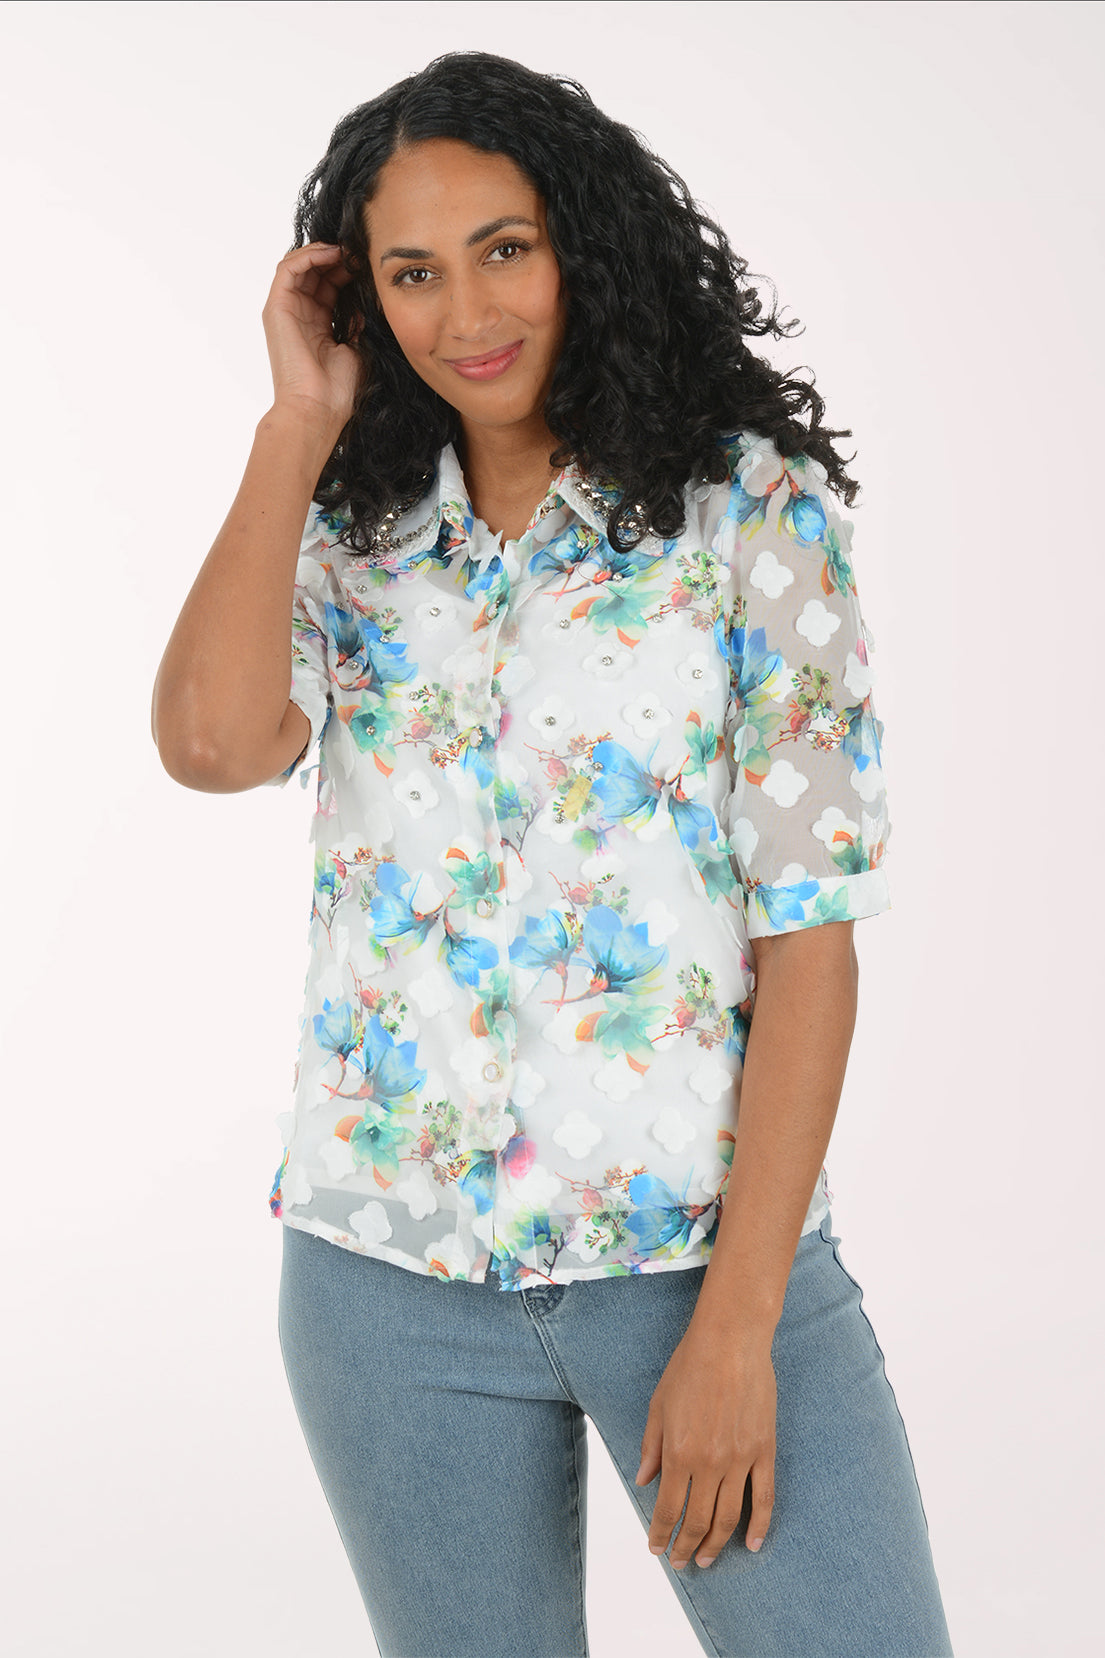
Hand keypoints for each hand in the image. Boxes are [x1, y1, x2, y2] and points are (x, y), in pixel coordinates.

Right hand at [261, 242, 366, 433]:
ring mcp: (286, 309)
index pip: (331, 285)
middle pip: (316, 271)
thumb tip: (368, 300)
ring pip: (301, 264)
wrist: (318, 407)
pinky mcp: (276, 307)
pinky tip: (333, 253)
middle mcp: (300, 314)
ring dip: (324, 251)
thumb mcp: (357, 347)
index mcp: (318, 324)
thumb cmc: (338, 389)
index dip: (349, 270)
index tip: (370, 262)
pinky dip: (309, 255)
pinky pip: (288, 268)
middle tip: (361, 248)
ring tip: (348, 247)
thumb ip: (359, 321)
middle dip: (338, 257)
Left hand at [635, 1315, 776, 1568]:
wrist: (730, 1340)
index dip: (661, 1534)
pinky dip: (759, 1526)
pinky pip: (764, 1497)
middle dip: (686, 1547)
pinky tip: (751, 1545)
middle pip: (698, 1521)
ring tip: (707, 1559)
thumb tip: (644, 1481)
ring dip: (716, 1544)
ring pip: (729, 1517)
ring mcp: (740, 1459)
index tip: (656, 1549)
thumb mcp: (658, 1405)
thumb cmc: (689, 1366)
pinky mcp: (764, 1450)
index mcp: (679, 1453)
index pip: (668, 1509)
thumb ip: (651, 1446)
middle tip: (680, 1563)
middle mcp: (709, 1463)